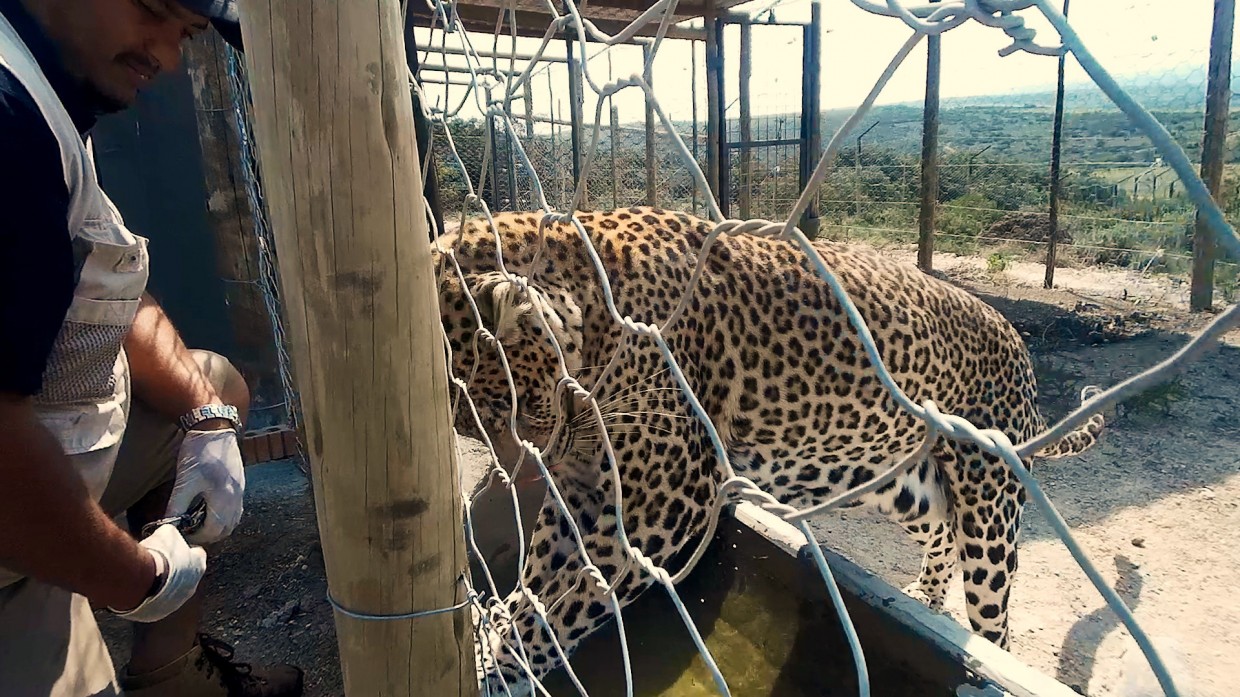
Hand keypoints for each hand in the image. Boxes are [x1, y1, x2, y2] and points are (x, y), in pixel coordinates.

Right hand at [110, 524, 205, 622]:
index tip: (174, 548)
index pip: (197, 555)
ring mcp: (175, 603)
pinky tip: (136, 588)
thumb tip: (167, 534)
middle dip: (173, 570)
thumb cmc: (157, 555)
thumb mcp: (167, 533)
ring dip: (159, 586)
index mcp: (198, 566)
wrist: (140, 580)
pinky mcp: (157, 614)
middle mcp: (192, 587)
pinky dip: (147, 597)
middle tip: (156, 563)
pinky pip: (153, 604)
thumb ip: (172, 534)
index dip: (185, 550)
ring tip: (144, 576)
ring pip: (169, 593)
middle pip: (185, 576)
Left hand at [167, 428, 244, 543]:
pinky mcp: (239, 484)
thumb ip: (177, 505)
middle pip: (225, 529)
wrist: (214, 428)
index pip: (213, 530)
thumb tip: (168, 525)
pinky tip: (209, 508)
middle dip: (207, 534)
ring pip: (232, 520)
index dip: (196, 536)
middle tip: (188, 530)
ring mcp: (240, 491)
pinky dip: (223, 516)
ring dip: (216, 526)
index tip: (181, 533)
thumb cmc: (198, 453)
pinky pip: (234, 509)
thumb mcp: (185, 481)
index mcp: (223, 498)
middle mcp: (236, 498)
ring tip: (197, 521)